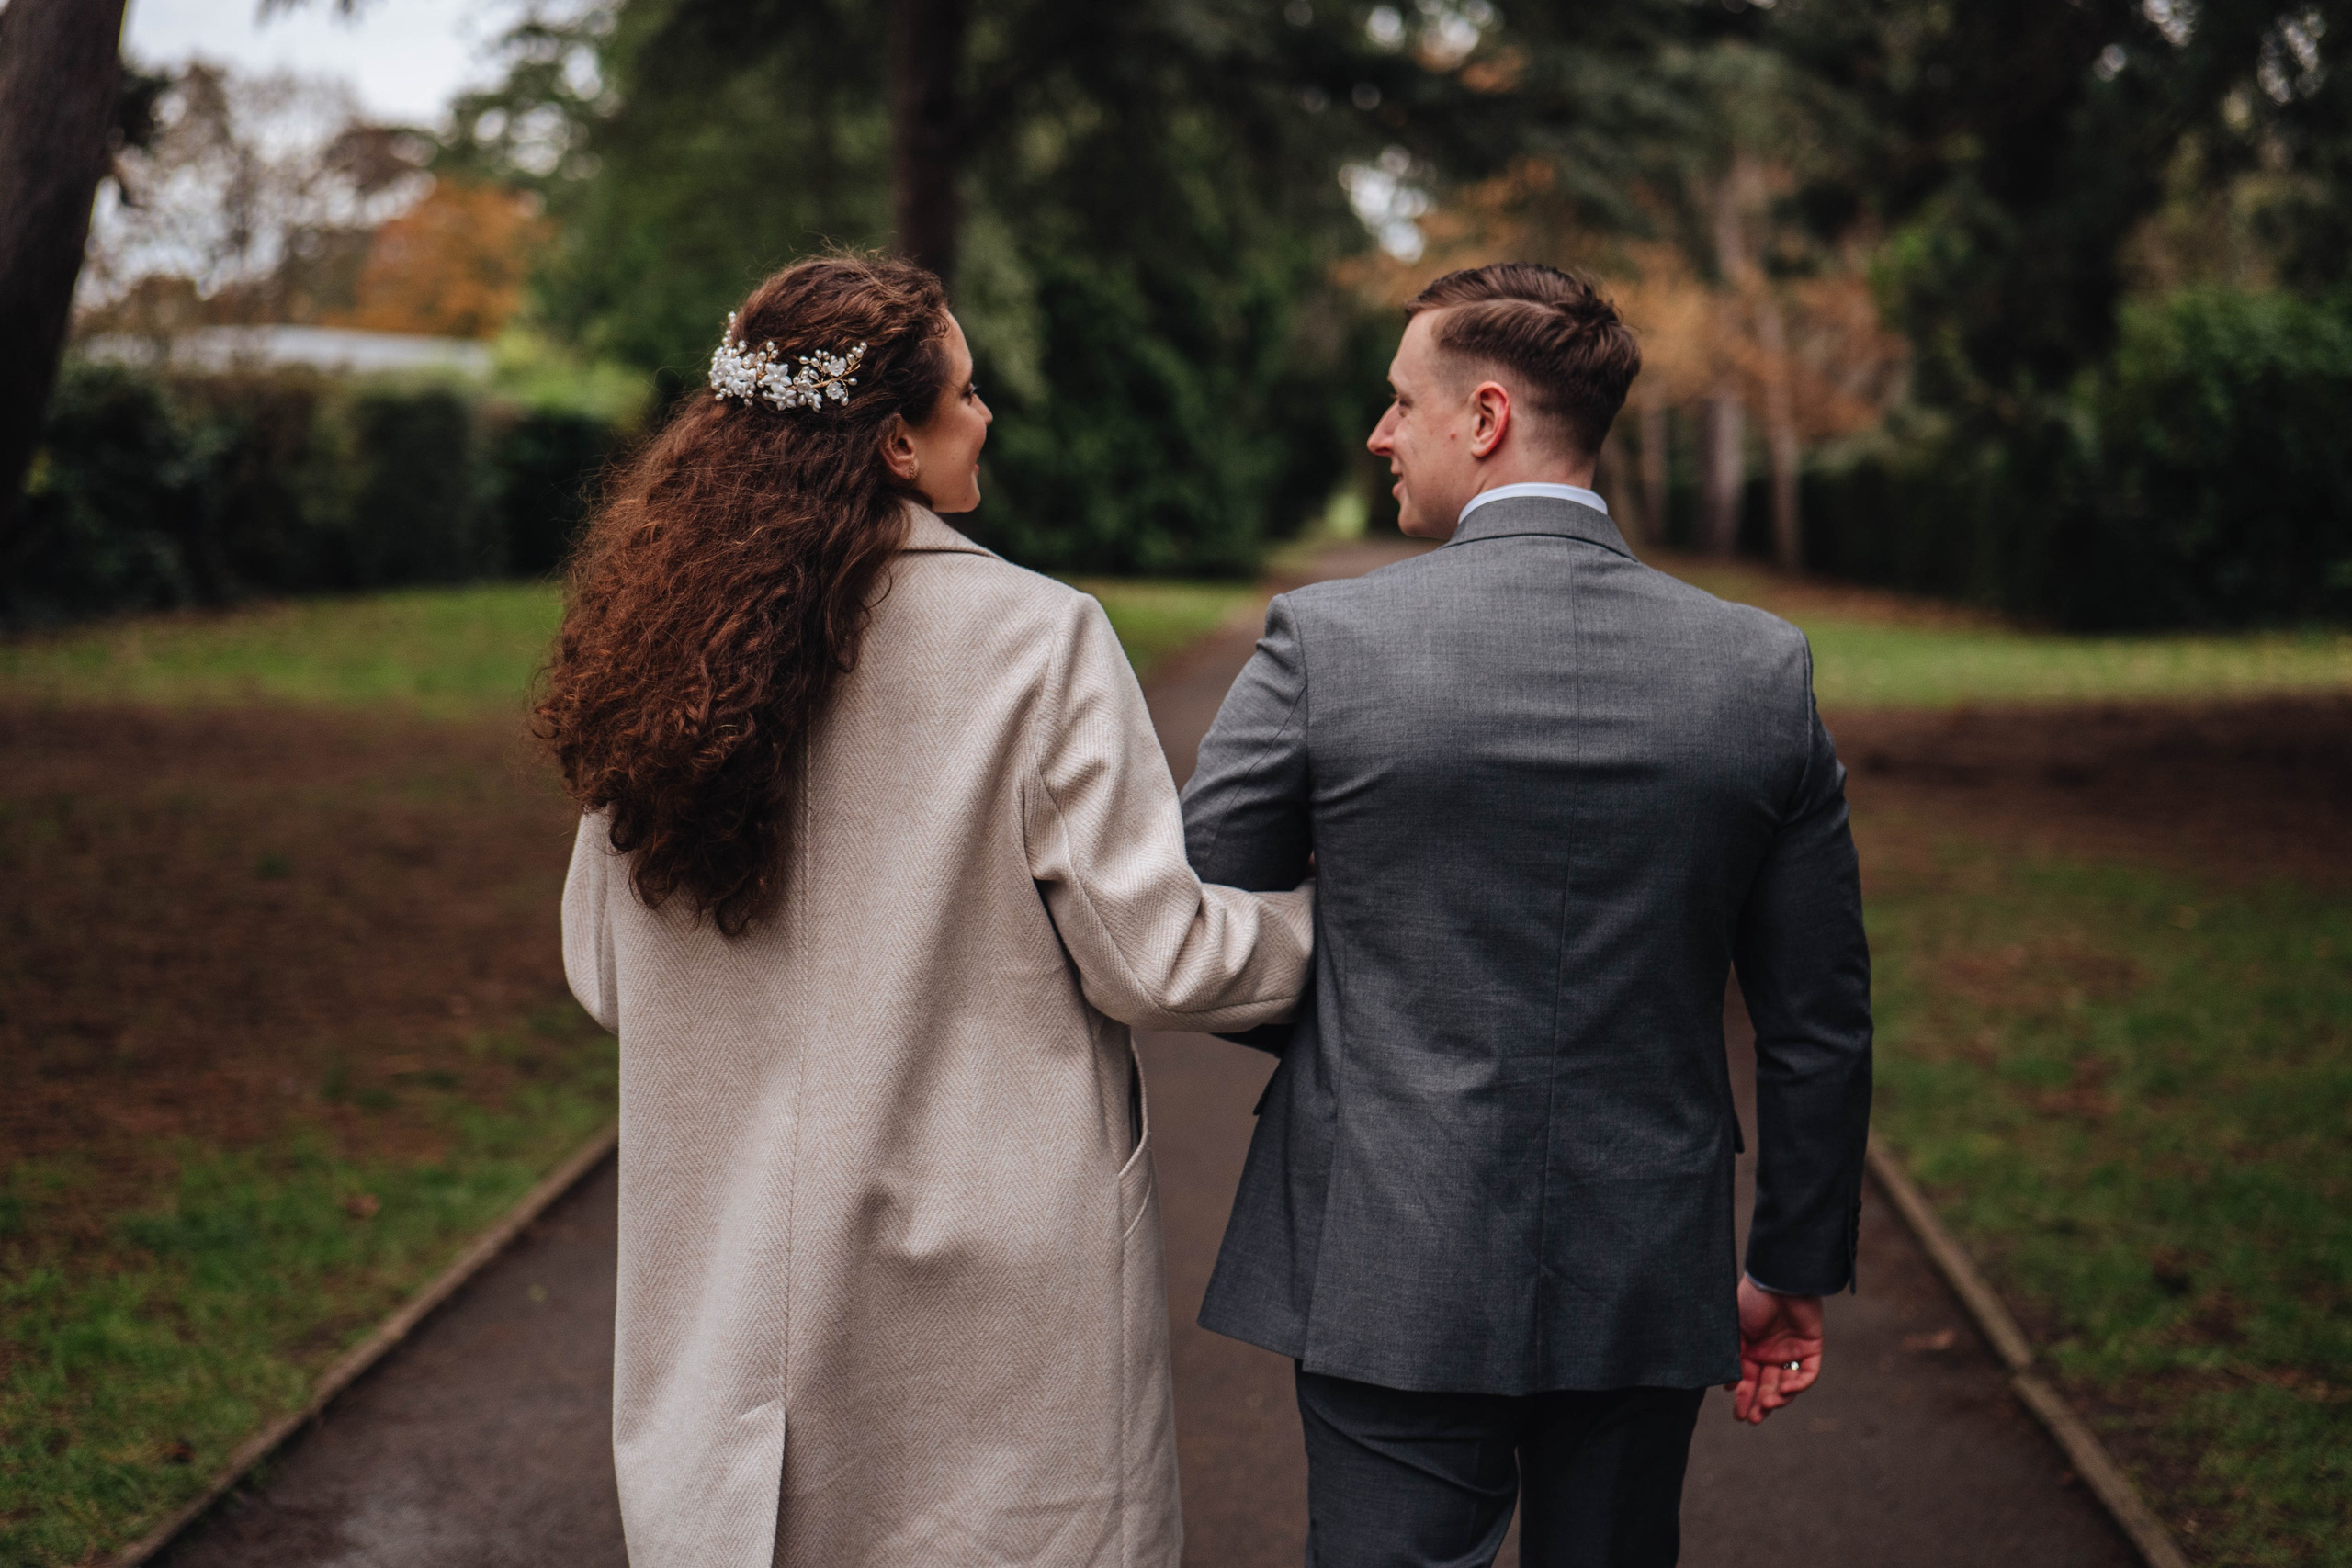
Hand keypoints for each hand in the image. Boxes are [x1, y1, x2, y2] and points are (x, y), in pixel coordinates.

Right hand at [1725, 1276, 1823, 1424]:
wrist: (1779, 1279)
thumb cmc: (1753, 1299)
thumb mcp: (1734, 1328)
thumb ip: (1733, 1354)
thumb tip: (1729, 1383)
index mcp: (1751, 1349)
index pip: (1748, 1380)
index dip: (1744, 1398)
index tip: (1738, 1414)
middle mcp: (1771, 1353)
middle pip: (1767, 1386)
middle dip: (1760, 1404)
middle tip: (1753, 1419)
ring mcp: (1792, 1352)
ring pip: (1788, 1385)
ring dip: (1779, 1398)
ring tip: (1768, 1404)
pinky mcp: (1811, 1349)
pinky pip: (1808, 1374)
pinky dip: (1798, 1385)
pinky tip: (1785, 1388)